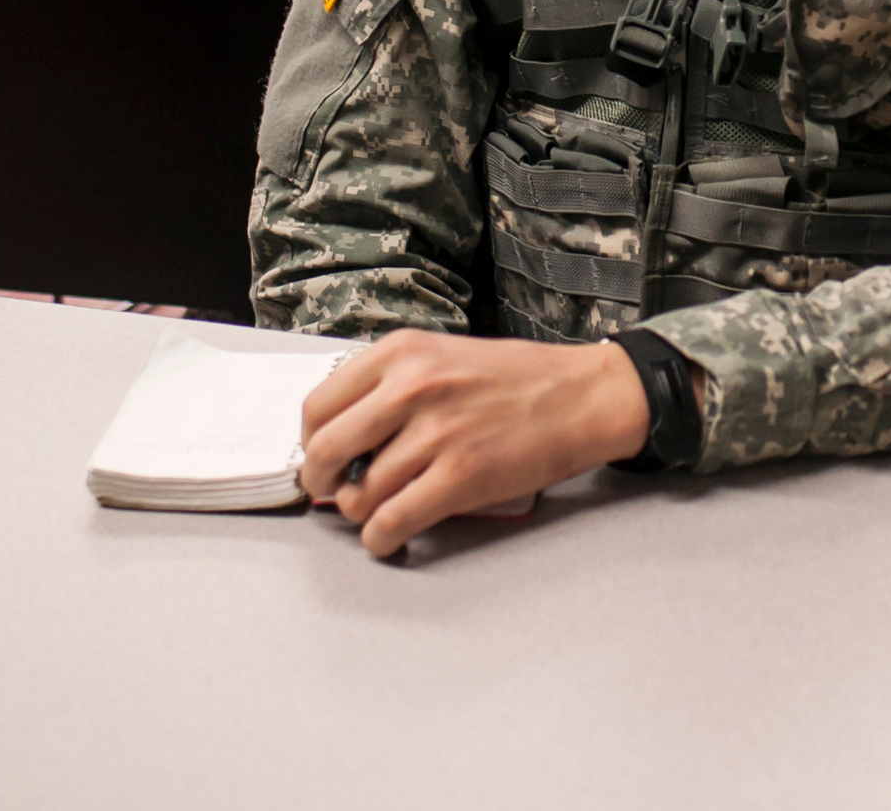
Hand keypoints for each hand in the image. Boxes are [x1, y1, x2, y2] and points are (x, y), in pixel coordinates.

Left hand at [300, 329, 651, 557]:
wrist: (579, 396)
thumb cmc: (515, 378)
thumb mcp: (441, 356)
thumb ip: (390, 387)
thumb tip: (342, 437)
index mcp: (402, 353)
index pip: (319, 405)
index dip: (311, 442)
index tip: (322, 455)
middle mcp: (412, 387)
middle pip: (326, 451)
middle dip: (322, 482)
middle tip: (336, 490)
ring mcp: (436, 433)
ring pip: (360, 493)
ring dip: (360, 512)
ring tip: (378, 509)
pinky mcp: (460, 477)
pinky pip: (392, 521)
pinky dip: (381, 538)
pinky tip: (390, 535)